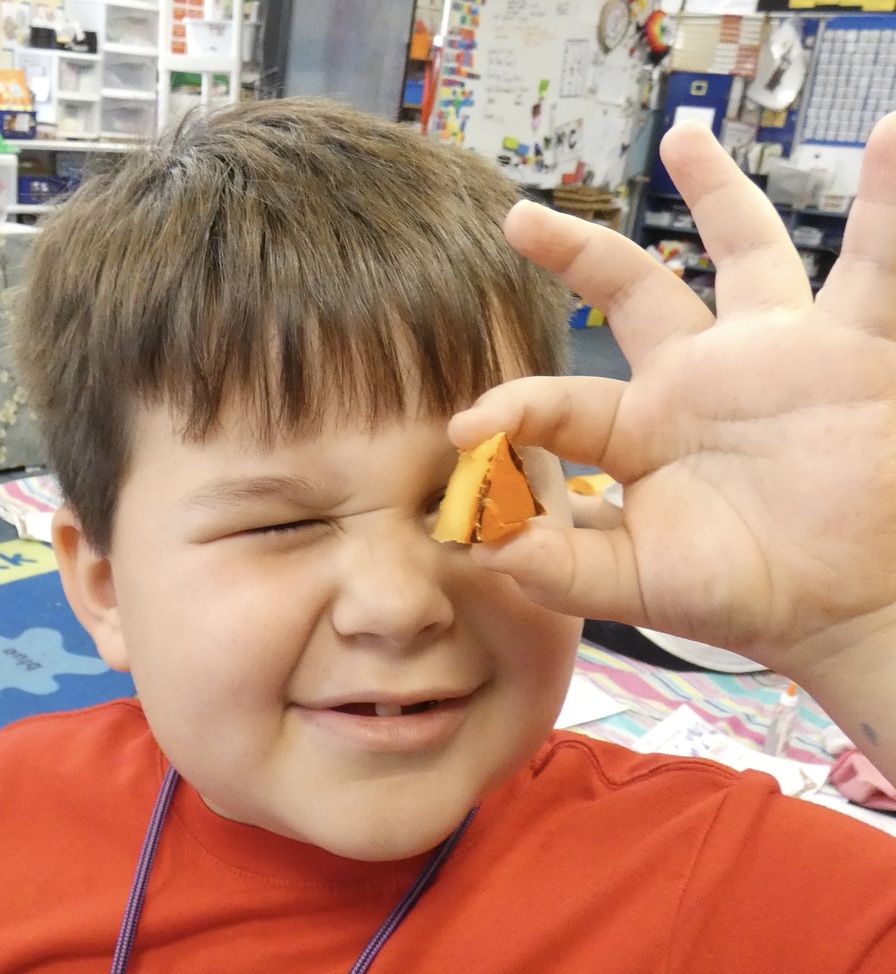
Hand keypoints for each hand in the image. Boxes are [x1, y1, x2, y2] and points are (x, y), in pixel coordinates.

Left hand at [451, 114, 895, 690]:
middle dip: (576, 252)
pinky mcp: (852, 349)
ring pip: (742, 252)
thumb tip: (486, 549)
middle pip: (630, 292)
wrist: (844, 609)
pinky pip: (876, 264)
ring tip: (684, 138)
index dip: (510, 412)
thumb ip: (566, 569)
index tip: (465, 430)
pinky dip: (889, 202)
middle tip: (515, 217)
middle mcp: (697, 379)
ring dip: (718, 194)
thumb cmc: (743, 595)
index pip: (559, 403)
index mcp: (640, 431)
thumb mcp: (645, 583)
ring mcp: (772, 355)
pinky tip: (892, 134)